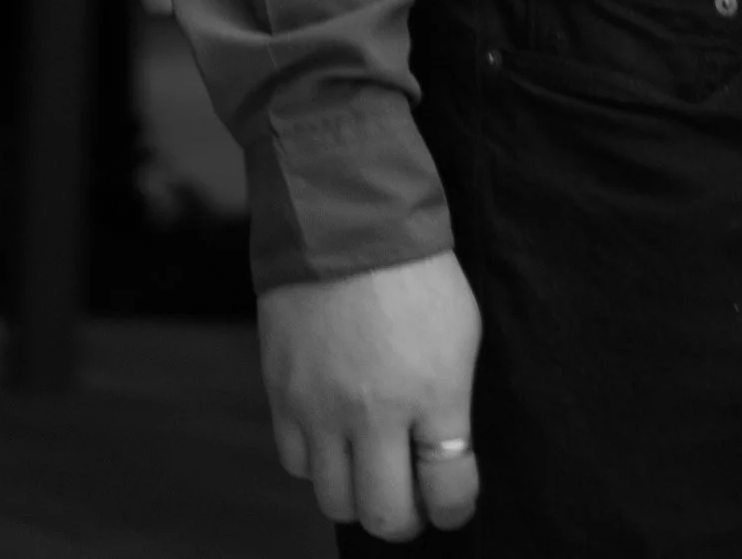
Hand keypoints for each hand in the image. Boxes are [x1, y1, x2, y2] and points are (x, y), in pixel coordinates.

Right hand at [258, 249, 482, 537]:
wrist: (346, 220)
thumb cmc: (417, 269)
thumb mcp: (459, 331)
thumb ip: (449, 400)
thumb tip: (442, 455)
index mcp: (434, 391)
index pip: (449, 490)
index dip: (455, 509)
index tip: (454, 505)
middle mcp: (376, 412)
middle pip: (385, 513)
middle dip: (404, 521)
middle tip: (412, 507)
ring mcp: (322, 408)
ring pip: (335, 500)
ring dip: (357, 496)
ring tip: (370, 475)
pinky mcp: (282, 396)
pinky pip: (297, 463)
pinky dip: (317, 463)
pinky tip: (333, 439)